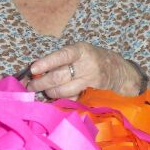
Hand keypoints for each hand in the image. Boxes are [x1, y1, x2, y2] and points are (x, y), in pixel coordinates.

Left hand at [26, 42, 143, 99]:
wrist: (118, 70)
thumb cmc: (92, 58)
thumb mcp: (79, 52)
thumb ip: (60, 59)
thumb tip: (35, 68)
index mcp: (81, 51)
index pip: (62, 56)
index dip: (46, 63)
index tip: (33, 69)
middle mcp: (87, 65)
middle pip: (59, 76)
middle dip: (41, 82)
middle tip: (30, 86)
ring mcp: (90, 81)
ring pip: (64, 90)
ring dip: (49, 92)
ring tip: (43, 91)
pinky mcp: (92, 94)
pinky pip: (72, 98)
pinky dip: (61, 99)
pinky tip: (57, 97)